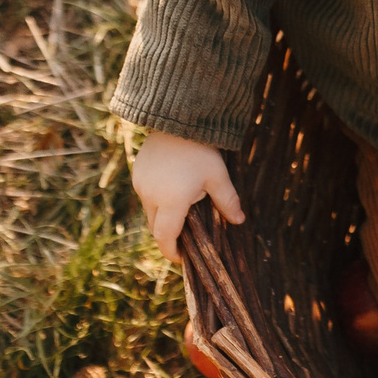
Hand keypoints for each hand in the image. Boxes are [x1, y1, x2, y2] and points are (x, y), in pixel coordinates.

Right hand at [133, 130, 244, 261]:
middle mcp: (151, 196)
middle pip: (156, 227)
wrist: (178, 119)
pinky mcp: (138, 173)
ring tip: (182, 212)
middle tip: (185, 239)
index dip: (172, 252)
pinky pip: (146, 196)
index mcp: (171, 202)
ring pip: (150, 212)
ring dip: (163, 218)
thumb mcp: (218, 177)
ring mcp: (141, 184)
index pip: (166, 238)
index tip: (182, 258)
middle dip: (169, 236)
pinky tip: (173, 192)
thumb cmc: (201, 150)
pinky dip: (157, 202)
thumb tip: (239, 221)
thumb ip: (227, 202)